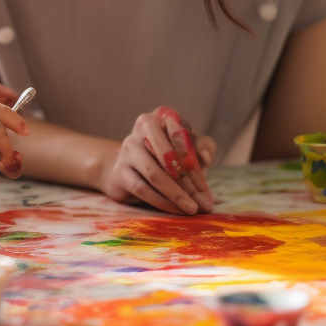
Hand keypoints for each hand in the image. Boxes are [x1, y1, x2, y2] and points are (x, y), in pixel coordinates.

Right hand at [101, 106, 215, 214]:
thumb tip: (206, 159)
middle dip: (188, 181)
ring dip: (176, 195)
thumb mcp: (188, 147)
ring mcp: (128, 148)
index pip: (180, 133)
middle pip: (167, 154)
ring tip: (192, 209)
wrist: (129, 170)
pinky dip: (162, 202)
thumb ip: (202, 147)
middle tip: (204, 202)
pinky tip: (175, 210)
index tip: (206, 180)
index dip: (194, 157)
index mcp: (162, 115)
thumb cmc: (167, 156)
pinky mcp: (119, 171)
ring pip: (155, 174)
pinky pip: (142, 188)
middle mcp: (143, 126)